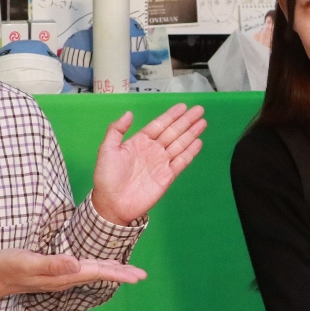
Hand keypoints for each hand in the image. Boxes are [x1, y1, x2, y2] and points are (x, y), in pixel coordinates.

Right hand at [0, 248, 146, 306]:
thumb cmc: (7, 266)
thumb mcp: (27, 262)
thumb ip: (51, 263)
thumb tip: (76, 264)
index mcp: (63, 275)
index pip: (97, 273)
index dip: (118, 273)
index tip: (137, 276)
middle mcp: (66, 278)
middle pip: (99, 275)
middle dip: (122, 275)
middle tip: (143, 275)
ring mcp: (62, 278)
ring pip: (93, 274)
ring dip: (112, 272)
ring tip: (130, 272)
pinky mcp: (57, 274)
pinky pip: (84, 272)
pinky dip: (98, 269)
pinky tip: (103, 267)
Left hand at [91, 103, 205, 224]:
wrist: (112, 204)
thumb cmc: (107, 177)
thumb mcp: (107, 150)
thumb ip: (116, 130)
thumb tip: (129, 113)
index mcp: (139, 142)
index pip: (159, 125)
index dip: (171, 116)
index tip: (183, 106)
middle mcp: (153, 150)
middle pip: (173, 132)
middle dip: (186, 121)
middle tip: (199, 110)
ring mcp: (161, 163)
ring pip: (180, 144)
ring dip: (191, 133)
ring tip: (203, 122)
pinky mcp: (167, 176)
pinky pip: (181, 162)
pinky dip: (190, 152)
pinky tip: (198, 142)